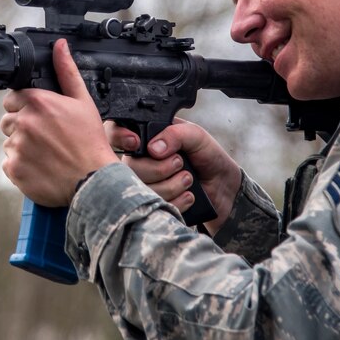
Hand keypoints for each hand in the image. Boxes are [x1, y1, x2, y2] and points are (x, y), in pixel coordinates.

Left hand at [1, 39, 118, 205]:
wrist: (93, 182)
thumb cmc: (90, 143)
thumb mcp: (83, 102)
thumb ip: (67, 71)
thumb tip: (60, 46)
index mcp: (38, 102)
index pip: (13, 99)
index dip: (26, 108)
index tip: (41, 119)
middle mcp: (24, 122)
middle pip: (8, 121)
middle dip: (23, 127)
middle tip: (46, 138)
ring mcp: (17, 146)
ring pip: (9, 142)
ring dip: (22, 147)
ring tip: (46, 154)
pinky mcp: (14, 168)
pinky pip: (8, 163)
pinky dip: (21, 166)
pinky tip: (40, 166)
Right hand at [105, 118, 241, 233]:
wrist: (224, 189)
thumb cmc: (209, 157)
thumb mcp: (197, 136)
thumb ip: (176, 134)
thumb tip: (154, 148)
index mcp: (145, 137)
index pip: (114, 132)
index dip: (120, 137)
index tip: (136, 144)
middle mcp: (138, 160)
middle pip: (128, 167)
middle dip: (158, 169)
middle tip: (180, 164)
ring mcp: (143, 184)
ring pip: (139, 190)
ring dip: (170, 186)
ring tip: (189, 180)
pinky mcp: (151, 205)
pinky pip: (152, 207)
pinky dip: (174, 202)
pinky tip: (188, 195)